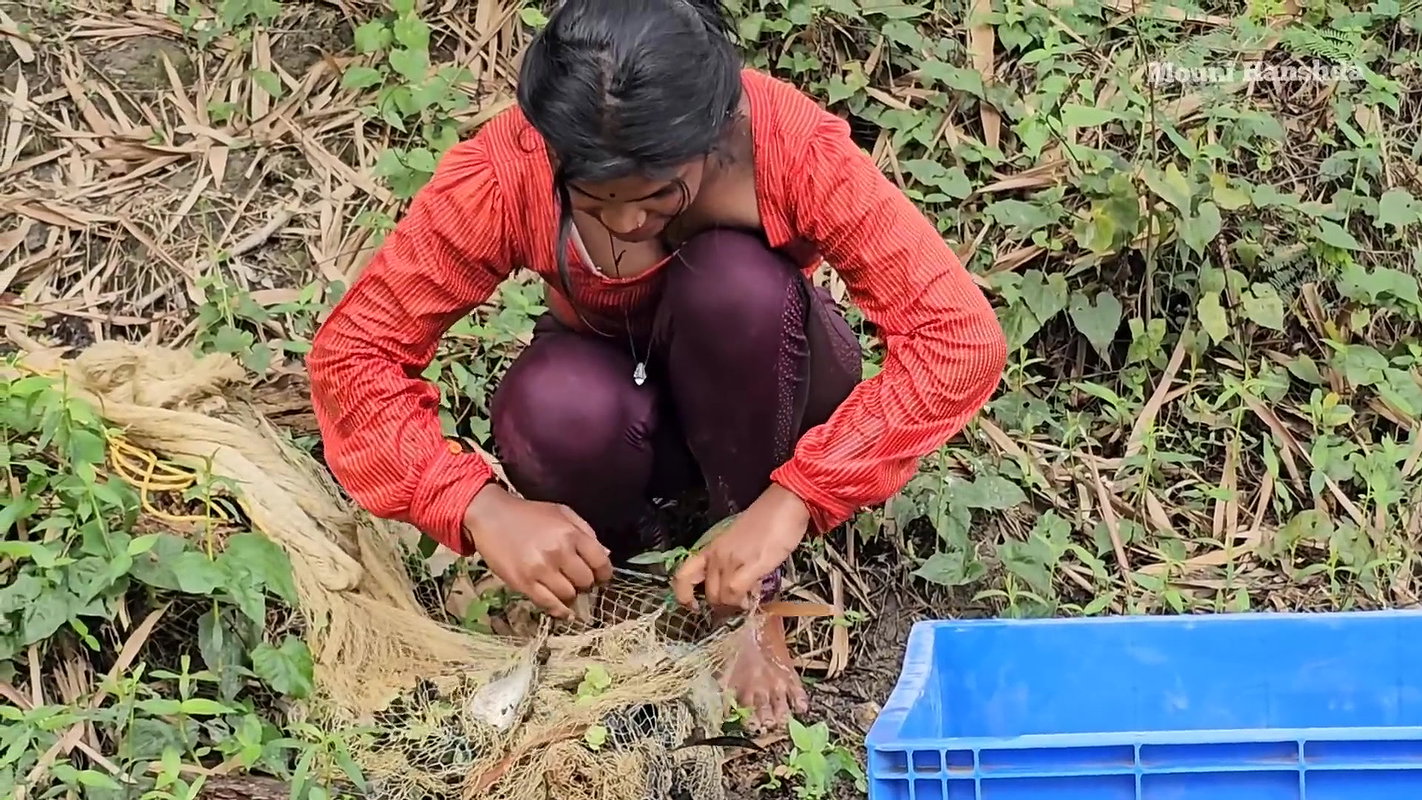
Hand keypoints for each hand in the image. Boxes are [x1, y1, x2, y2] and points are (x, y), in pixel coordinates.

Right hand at [463, 484, 612, 619]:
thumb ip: (586, 532)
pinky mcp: (523, 583)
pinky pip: (548, 605)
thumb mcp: (562, 513)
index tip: (600, 577)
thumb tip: (605, 555)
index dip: (604, 574)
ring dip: (570, 595)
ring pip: (568, 595)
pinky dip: (559, 611)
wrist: (491, 517)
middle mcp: (558, 552)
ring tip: (563, 587)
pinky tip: (563, 611)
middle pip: (585, 582)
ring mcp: (540, 570)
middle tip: (577, 580)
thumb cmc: (529, 514)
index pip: (600, 562)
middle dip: (585, 583)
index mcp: (570, 533)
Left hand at [672, 483, 810, 610]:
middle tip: (735, 607)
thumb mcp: (740, 544)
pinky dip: (741, 602)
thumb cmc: (767, 521)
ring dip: (732, 607)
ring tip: (746, 602)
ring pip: (719, 597)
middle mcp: (717, 555)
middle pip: (707, 593)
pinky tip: (751, 600)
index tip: (695, 607)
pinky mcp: (751, 564)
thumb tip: (738, 590)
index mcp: (711, 548)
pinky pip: (735, 592)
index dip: (683, 596)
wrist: (785, 503)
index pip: (683, 576)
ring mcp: (732, 559)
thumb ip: (734, 564)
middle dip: (720, 607)